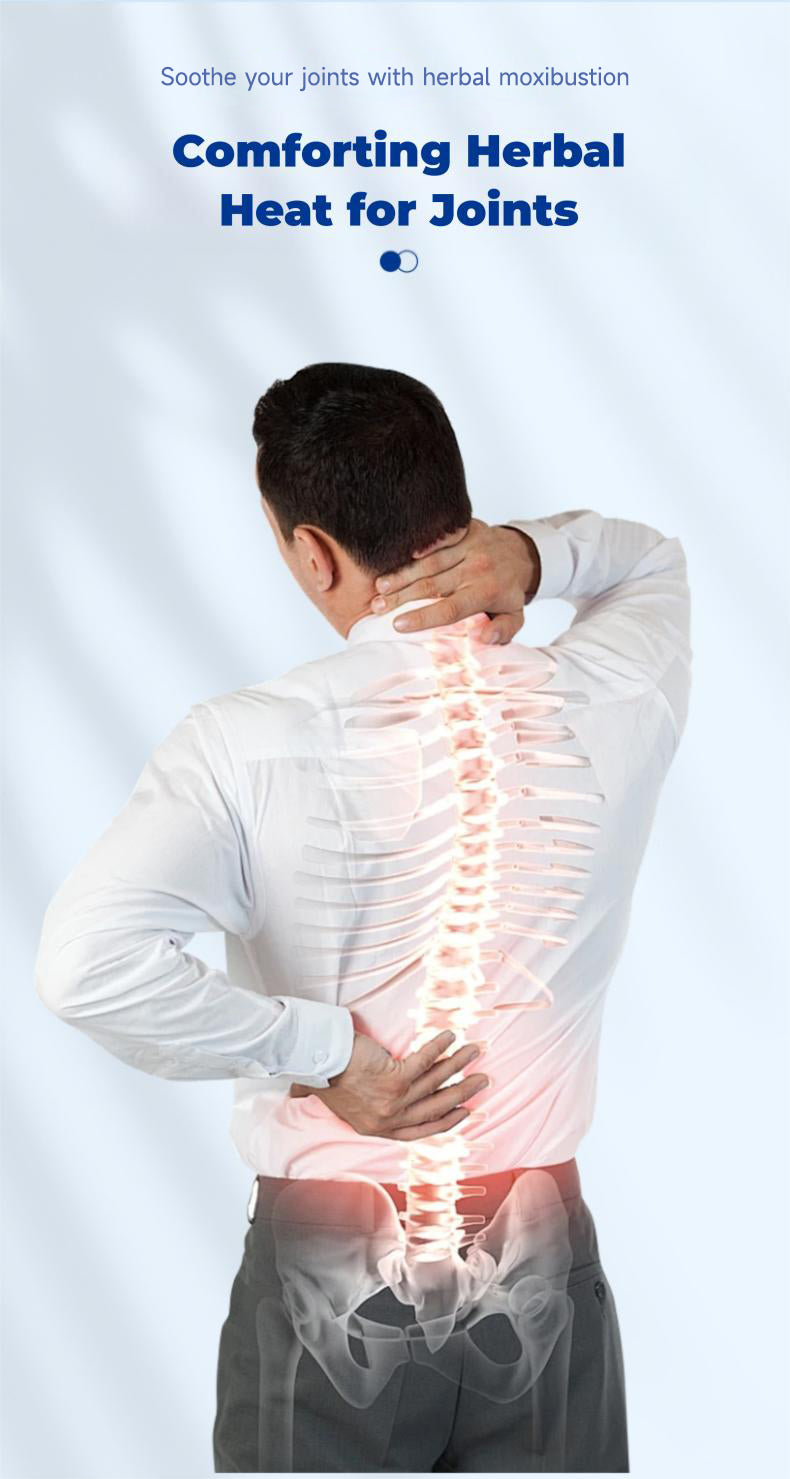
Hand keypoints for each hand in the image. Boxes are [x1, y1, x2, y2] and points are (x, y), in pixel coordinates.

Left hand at [288, 1028, 487, 1140]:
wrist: (316, 1062)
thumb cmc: (326, 1077)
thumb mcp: (345, 1107)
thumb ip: (362, 1111)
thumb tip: (366, 1108)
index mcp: (380, 1129)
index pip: (421, 1130)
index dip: (446, 1121)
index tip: (465, 1111)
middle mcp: (389, 1119)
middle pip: (436, 1108)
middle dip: (463, 1094)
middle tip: (482, 1082)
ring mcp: (393, 1101)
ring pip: (435, 1083)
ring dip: (458, 1066)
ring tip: (474, 1053)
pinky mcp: (393, 1079)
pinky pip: (424, 1062)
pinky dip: (439, 1048)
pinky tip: (450, 1038)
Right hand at [369, 518, 539, 642]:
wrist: (520, 553)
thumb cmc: (508, 591)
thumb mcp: (514, 616)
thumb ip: (503, 631)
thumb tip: (484, 637)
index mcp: (487, 591)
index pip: (451, 607)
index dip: (423, 616)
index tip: (398, 625)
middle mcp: (477, 567)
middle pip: (432, 584)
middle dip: (401, 596)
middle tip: (377, 608)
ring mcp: (469, 545)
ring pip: (428, 562)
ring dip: (401, 575)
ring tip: (379, 589)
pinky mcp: (463, 529)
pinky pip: (434, 538)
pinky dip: (413, 549)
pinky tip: (391, 558)